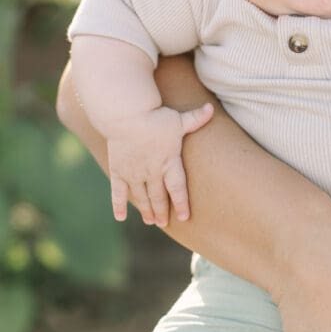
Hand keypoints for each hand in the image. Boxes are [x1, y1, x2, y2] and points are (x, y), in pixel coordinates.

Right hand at [108, 102, 213, 225]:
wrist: (126, 116)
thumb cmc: (155, 116)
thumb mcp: (178, 119)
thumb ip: (196, 118)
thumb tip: (211, 108)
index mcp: (169, 162)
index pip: (178, 188)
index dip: (181, 203)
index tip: (184, 217)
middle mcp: (152, 172)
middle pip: (159, 197)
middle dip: (162, 211)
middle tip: (164, 223)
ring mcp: (134, 173)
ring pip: (141, 197)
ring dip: (146, 210)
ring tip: (150, 221)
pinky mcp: (118, 171)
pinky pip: (118, 192)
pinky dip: (118, 205)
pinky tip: (120, 217)